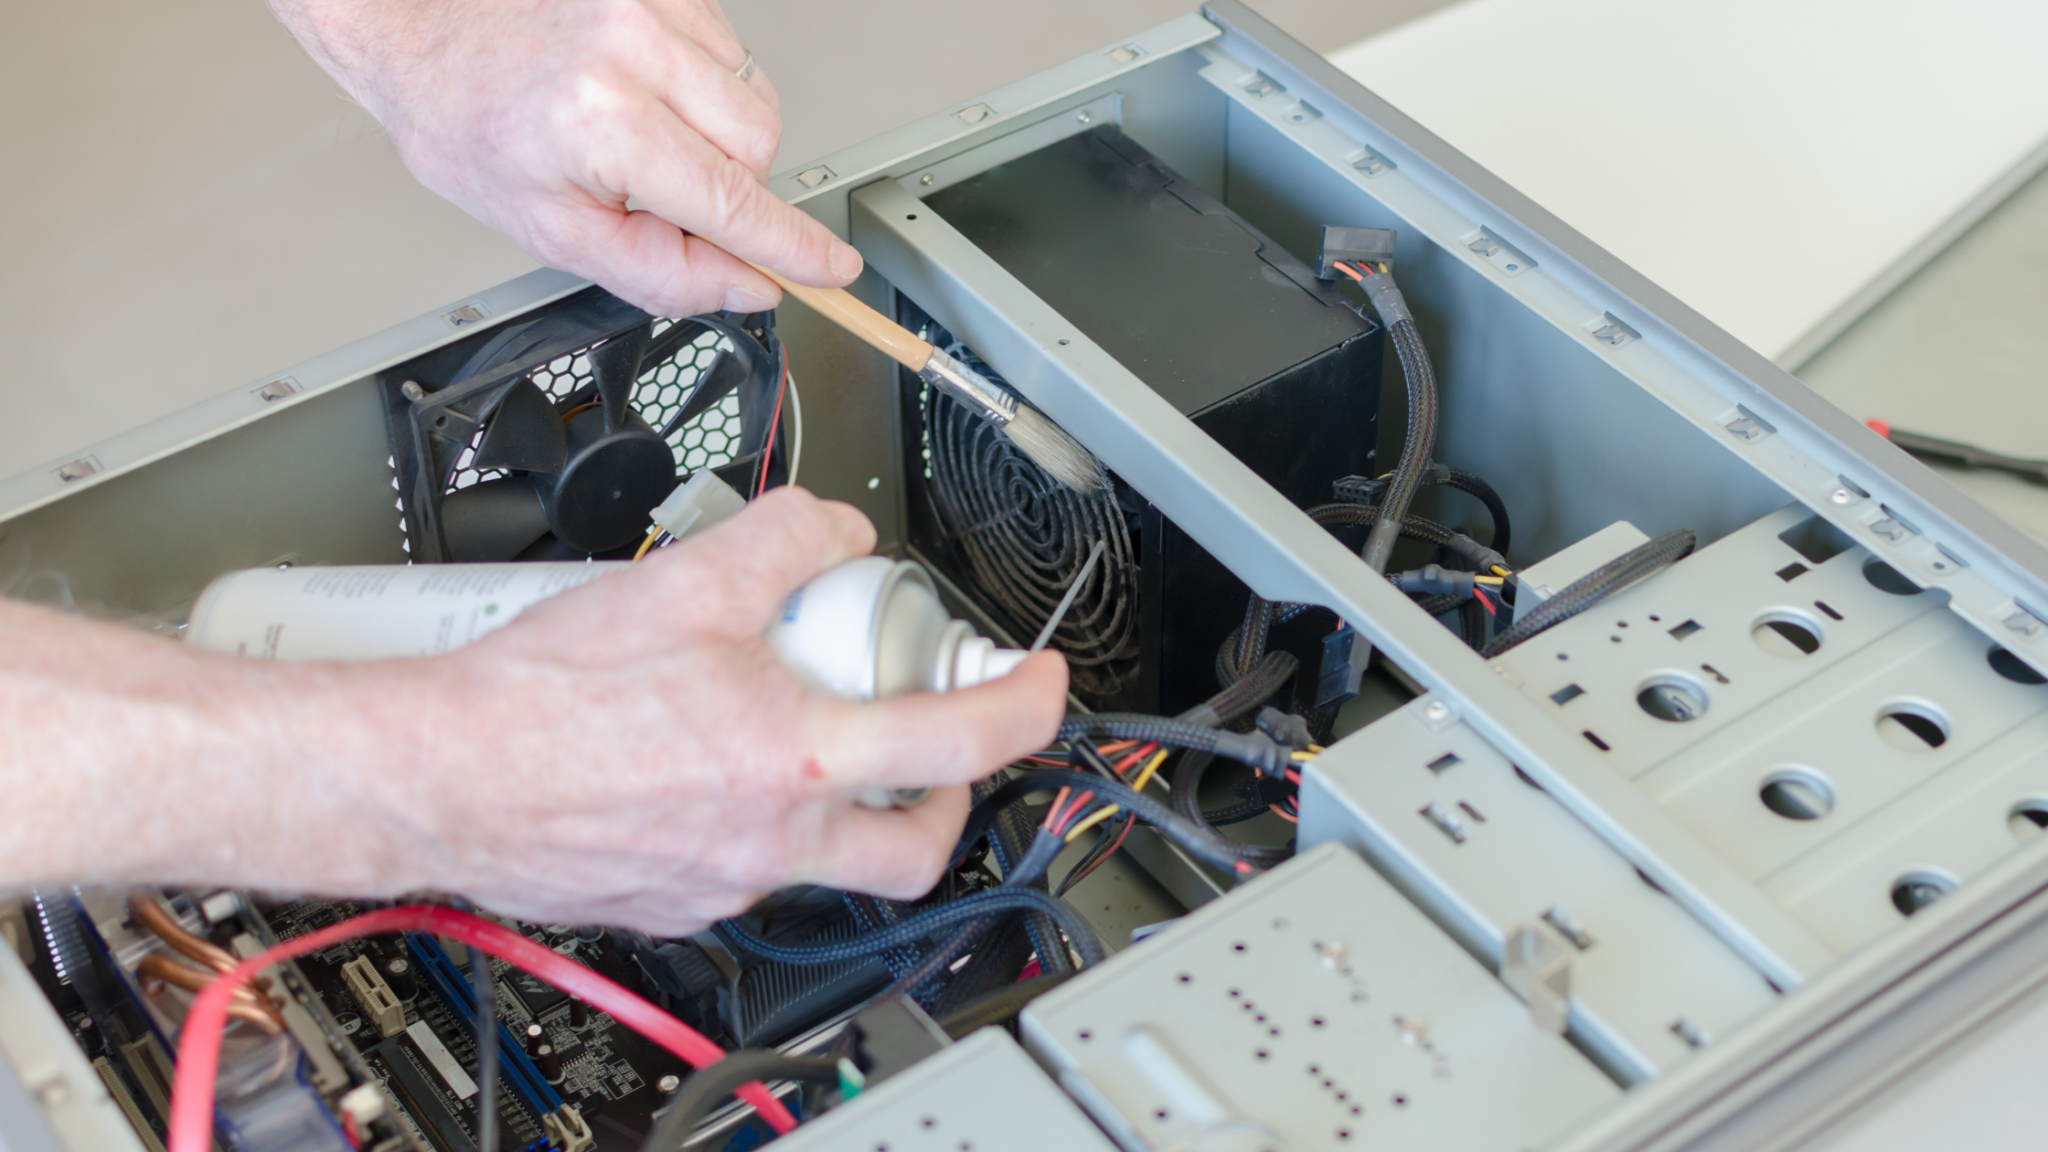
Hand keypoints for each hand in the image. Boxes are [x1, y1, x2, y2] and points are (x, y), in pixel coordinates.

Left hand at [269, 0, 862, 315]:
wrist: (416, 22)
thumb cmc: (465, 118)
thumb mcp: (547, 228)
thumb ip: (657, 270)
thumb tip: (744, 287)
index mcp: (603, 123)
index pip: (734, 203)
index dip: (793, 247)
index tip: (834, 268)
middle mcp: (632, 50)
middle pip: (759, 144)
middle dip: (736, 185)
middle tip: (673, 195)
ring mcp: (648, 4)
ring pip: (750, 95)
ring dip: (718, 132)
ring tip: (646, 133)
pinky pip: (725, 50)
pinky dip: (701, 83)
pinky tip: (645, 88)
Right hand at [334, 488, 1068, 932]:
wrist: (430, 776)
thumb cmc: (539, 700)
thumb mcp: (684, 581)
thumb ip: (783, 541)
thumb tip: (835, 530)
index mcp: (795, 762)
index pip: (961, 743)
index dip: (1026, 707)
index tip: (1041, 684)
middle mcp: (771, 841)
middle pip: (914, 851)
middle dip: (948, 800)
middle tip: (935, 747)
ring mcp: (721, 885)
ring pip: (824, 862)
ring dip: (843, 804)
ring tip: (805, 739)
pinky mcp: (670, 904)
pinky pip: (746, 872)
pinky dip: (758, 821)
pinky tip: (711, 768)